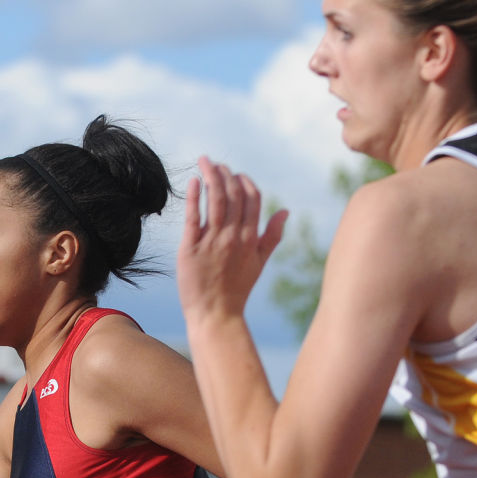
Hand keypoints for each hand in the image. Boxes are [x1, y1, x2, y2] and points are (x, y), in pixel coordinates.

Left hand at [177, 156, 288, 321]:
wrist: (215, 315)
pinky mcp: (190, 248)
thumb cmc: (236, 289)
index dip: (245, 182)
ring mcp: (212, 242)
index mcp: (250, 238)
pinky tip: (193, 181)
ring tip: (205, 162)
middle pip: (232, 195)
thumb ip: (272, 236)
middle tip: (216, 163)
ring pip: (214, 200)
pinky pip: (193, 217)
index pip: (252, 199)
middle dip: (225, 174)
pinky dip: (194, 196)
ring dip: (211, 176)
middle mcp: (233, 237)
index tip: (235, 174)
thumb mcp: (260, 262)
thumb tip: (285, 211)